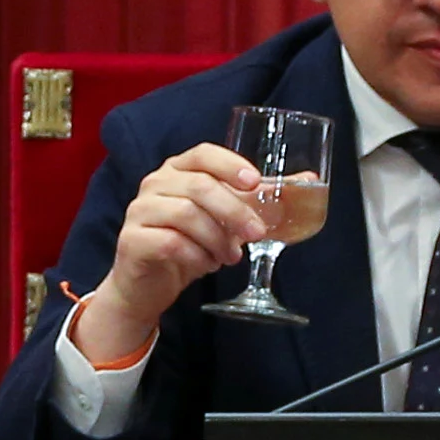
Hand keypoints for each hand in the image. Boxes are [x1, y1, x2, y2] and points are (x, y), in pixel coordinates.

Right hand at [73, 142, 273, 368]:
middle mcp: (154, 184)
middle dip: (235, 211)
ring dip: (216, 238)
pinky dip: (196, 255)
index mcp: (177, 170)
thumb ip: (258, 199)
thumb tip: (308, 180)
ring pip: (185, 214)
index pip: (203, 154)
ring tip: (230, 257)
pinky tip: (205, 265)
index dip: (230, 165)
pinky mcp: (131, 240)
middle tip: (257, 234)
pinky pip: (170, 243)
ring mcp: (139, 211)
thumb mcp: (225, 219)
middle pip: (199, 187)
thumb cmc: (188, 244)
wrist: (147, 285)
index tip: (255, 182)